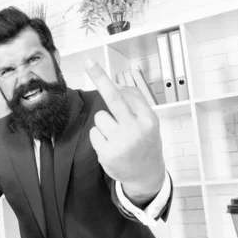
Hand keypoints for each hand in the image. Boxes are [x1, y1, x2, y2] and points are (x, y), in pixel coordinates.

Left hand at [84, 59, 165, 204]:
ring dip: (104, 124)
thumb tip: (117, 86)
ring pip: (100, 117)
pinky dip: (99, 137)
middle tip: (88, 62)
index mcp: (148, 119)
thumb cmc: (145, 143)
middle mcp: (136, 129)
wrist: (147, 175)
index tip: (92, 63)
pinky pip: (94, 133)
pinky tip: (111, 146)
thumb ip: (136, 106)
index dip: (109, 80)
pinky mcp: (107, 153)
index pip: (128, 93)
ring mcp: (121, 141)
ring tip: (116, 136)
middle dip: (100, 78)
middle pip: (114, 98)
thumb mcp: (149, 124)